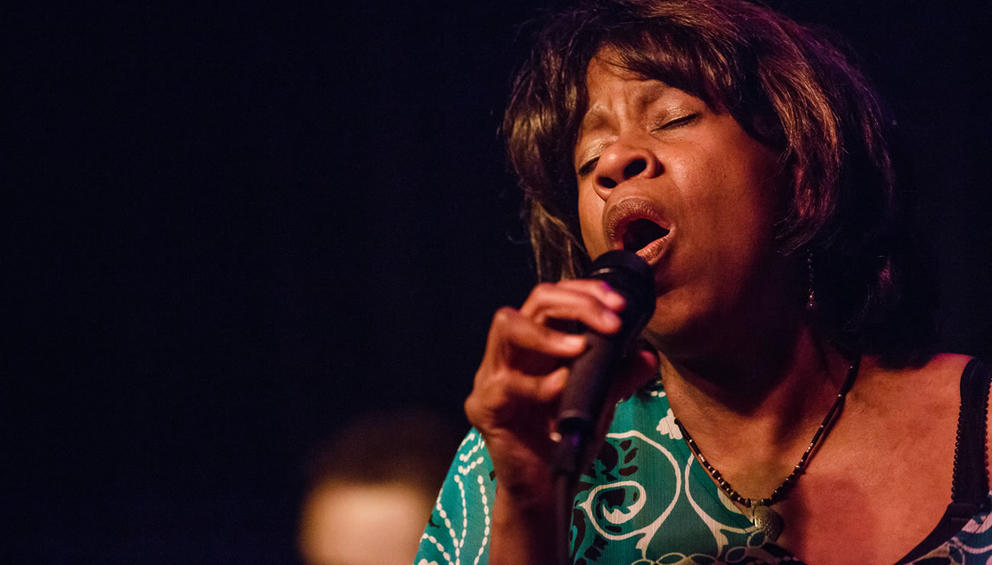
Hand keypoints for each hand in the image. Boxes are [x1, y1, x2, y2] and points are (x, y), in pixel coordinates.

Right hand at [465, 279, 658, 504]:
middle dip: (576, 303)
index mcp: (537, 343)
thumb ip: (619, 376)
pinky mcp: (484, 405)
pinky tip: (560, 387)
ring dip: (548, 333)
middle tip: (612, 321)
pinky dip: (537, 383)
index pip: (556, 298)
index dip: (586, 292)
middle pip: (534, 301)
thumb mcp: (600, 402)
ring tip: (581, 347)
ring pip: (507, 326)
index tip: (620, 304)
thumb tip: (647, 354)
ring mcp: (492, 375)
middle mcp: (512, 351)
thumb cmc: (566, 439)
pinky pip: (506, 384)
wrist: (545, 489)